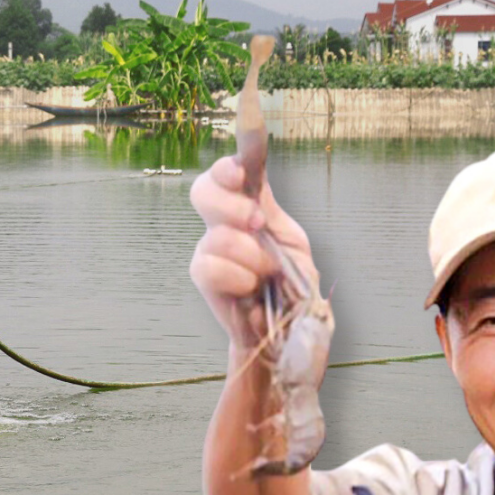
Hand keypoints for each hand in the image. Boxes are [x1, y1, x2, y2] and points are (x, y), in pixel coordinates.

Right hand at [189, 155, 317, 346]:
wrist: (285, 328)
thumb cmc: (290, 284)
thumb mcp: (292, 243)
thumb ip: (272, 213)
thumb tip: (255, 183)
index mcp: (249, 205)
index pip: (226, 172)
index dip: (227, 166)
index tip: (240, 173)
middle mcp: (223, 222)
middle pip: (202, 190)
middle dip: (230, 204)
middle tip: (258, 223)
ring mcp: (209, 248)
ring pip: (215, 236)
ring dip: (249, 255)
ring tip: (267, 272)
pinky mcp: (203, 276)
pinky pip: (208, 267)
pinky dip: (236, 277)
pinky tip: (250, 287)